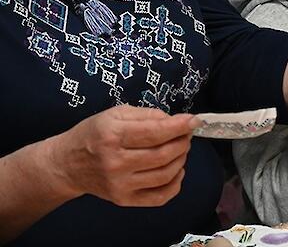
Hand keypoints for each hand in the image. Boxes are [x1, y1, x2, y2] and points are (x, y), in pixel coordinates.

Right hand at [47, 105, 198, 206]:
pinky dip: (176, 183)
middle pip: (163, 154)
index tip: (194, 121)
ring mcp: (120, 185)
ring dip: (181, 159)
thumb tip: (177, 121)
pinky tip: (176, 170)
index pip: (155, 133)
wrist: (67, 165)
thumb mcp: (116, 114)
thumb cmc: (93, 134)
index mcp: (112, 136)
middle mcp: (115, 163)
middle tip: (185, 134)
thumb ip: (148, 115)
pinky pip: (161, 196)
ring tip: (179, 149)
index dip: (180, 126)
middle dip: (182, 142)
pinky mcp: (124, 200)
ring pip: (166, 174)